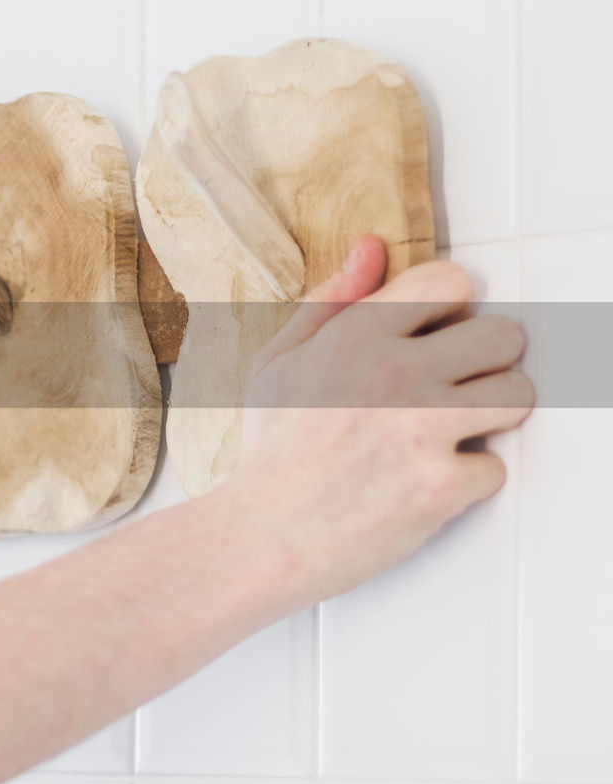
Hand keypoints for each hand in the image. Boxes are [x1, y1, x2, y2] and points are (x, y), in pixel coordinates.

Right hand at [225, 236, 533, 605]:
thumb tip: (372, 247)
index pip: (453, 281)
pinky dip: (465, 481)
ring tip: (449, 432)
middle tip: (454, 389)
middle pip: (504, 335)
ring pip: (517, 396)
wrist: (264, 535)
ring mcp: (422, 429)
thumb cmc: (272, 450)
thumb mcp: (278, 360)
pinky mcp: (441, 485)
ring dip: (491, 415)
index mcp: (355, 335)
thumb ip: (331, 300)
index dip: (450, 311)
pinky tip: (424, 482)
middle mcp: (394, 373)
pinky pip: (495, 468)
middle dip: (486, 361)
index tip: (434, 339)